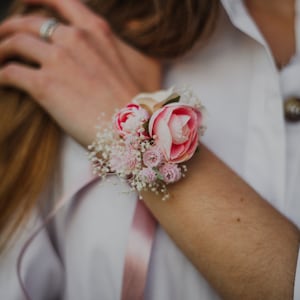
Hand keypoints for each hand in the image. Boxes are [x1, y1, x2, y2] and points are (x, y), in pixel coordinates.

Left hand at [0, 0, 160, 145]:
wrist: (130, 129)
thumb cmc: (133, 102)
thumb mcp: (133, 62)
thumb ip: (115, 48)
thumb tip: (107, 49)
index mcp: (94, 31)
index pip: (59, 1)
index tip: (22, 3)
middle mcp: (74, 38)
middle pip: (28, 22)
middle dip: (9, 27)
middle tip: (3, 38)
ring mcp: (58, 60)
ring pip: (14, 44)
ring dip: (1, 50)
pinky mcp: (44, 85)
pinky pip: (9, 73)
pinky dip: (0, 76)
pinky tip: (0, 82)